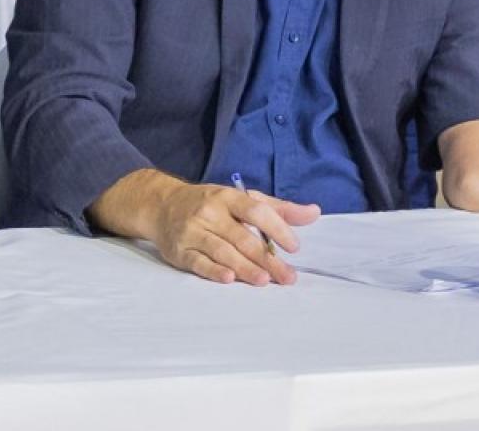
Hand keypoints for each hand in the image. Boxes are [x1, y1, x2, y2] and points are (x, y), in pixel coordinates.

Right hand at [91, 169, 318, 285]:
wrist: (163, 205)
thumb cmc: (213, 204)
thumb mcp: (244, 200)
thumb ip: (279, 209)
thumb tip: (315, 213)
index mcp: (229, 197)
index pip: (256, 211)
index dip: (277, 228)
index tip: (295, 247)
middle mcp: (210, 212)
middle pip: (242, 237)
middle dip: (267, 258)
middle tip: (287, 276)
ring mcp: (192, 231)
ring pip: (222, 251)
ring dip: (244, 267)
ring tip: (265, 280)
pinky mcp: (179, 251)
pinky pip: (198, 262)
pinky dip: (212, 271)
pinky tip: (229, 278)